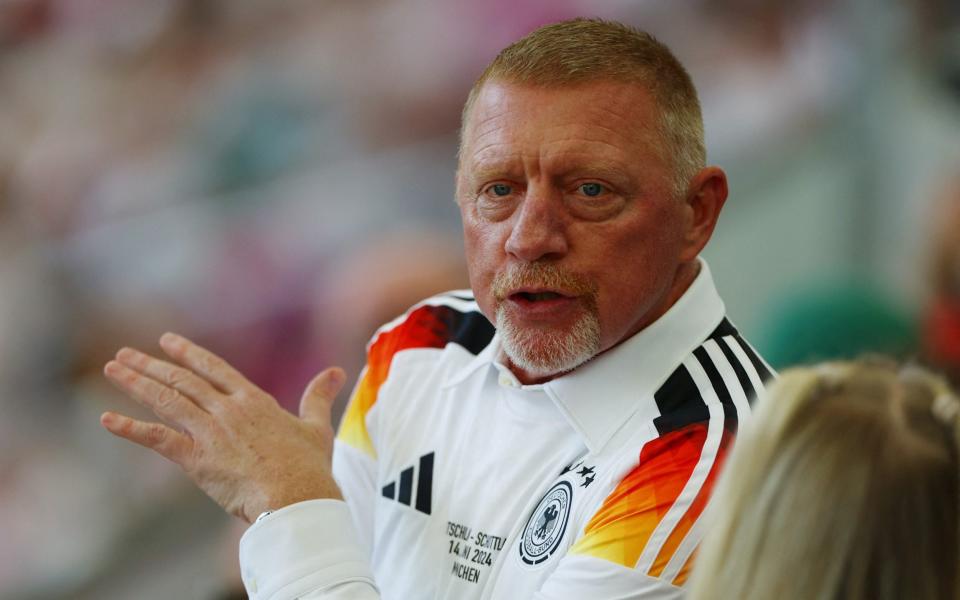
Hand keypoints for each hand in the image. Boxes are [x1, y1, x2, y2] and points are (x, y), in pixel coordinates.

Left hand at [101, 332, 346, 522]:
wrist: (296, 496)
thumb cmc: (309, 467)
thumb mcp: (316, 427)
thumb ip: (318, 397)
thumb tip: (336, 371)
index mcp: (253, 401)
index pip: (215, 369)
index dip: (189, 353)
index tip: (167, 341)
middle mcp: (228, 409)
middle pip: (183, 380)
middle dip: (151, 364)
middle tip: (124, 354)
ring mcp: (210, 431)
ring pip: (166, 400)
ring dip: (136, 384)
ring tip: (112, 370)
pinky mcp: (196, 458)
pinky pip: (156, 438)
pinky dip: (129, 429)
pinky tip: (107, 420)